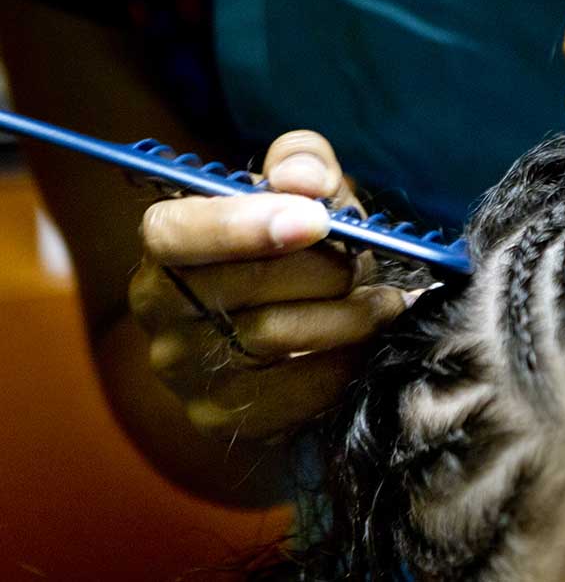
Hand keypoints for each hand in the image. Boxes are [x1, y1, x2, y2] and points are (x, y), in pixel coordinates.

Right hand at [128, 131, 408, 441]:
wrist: (299, 335)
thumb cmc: (304, 249)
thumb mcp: (308, 194)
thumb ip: (305, 165)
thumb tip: (303, 177)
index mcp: (169, 242)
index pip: (173, 232)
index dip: (241, 225)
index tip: (316, 220)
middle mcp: (160, 307)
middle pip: (238, 286)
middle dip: (322, 270)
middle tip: (369, 262)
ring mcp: (182, 369)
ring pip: (269, 339)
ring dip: (345, 317)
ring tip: (385, 302)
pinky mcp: (216, 417)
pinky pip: (289, 395)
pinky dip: (343, 366)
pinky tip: (370, 346)